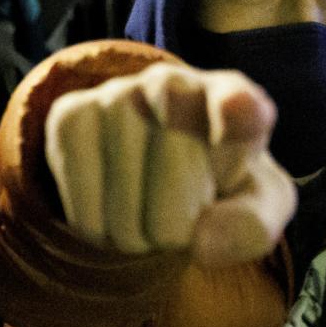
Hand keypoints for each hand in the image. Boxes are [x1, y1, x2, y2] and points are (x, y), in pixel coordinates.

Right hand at [45, 62, 296, 266]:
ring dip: (138, 232)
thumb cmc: (217, 186)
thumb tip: (202, 243)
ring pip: (125, 200)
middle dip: (180, 222)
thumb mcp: (254, 208)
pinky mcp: (70, 115)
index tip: (238, 107)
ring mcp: (118, 94)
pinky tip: (113, 205)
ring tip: (149, 209)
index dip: (238, 110)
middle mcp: (175, 83)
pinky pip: (83, 205)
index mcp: (237, 102)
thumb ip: (251, 227)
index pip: (240, 105)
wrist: (155, 170)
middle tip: (183, 214)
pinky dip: (99, 229)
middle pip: (176, 177)